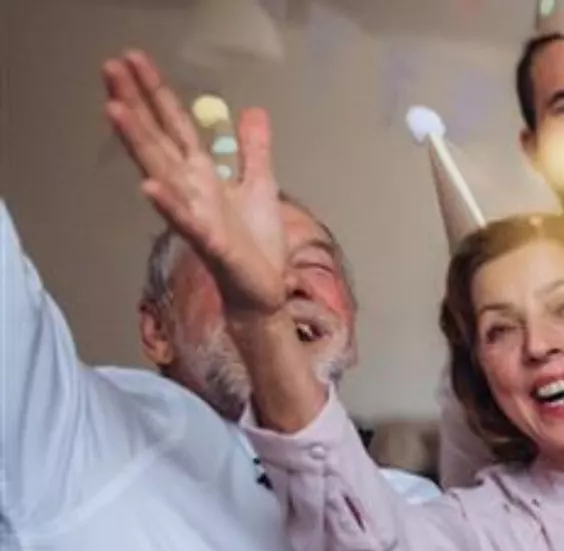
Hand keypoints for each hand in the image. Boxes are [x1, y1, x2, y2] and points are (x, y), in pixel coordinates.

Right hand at [103, 51, 284, 315]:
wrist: (264, 289)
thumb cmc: (256, 242)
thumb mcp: (261, 185)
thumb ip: (254, 150)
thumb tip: (253, 111)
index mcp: (202, 174)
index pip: (174, 126)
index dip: (156, 93)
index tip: (132, 59)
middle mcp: (191, 189)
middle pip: (157, 139)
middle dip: (135, 104)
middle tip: (110, 67)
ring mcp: (195, 214)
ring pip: (161, 173)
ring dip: (139, 143)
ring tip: (115, 111)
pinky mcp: (210, 242)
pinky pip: (184, 221)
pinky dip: (167, 204)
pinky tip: (147, 187)